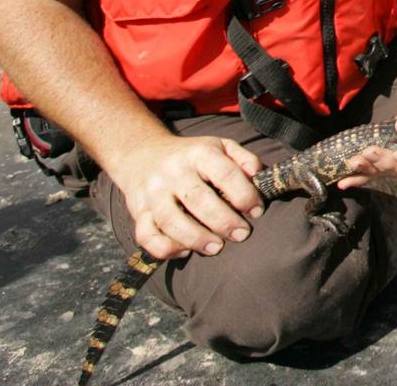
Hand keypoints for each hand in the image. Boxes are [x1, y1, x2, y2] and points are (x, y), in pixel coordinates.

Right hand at [114, 133, 263, 260]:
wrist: (142, 154)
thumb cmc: (191, 156)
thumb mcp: (219, 146)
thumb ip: (243, 159)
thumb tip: (258, 175)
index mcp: (199, 153)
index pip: (225, 173)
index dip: (244, 194)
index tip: (256, 211)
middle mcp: (173, 172)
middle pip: (198, 199)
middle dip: (223, 221)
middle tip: (241, 234)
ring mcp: (152, 192)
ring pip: (171, 220)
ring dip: (196, 238)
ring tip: (216, 247)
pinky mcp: (137, 211)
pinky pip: (147, 236)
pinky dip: (165, 248)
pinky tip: (185, 251)